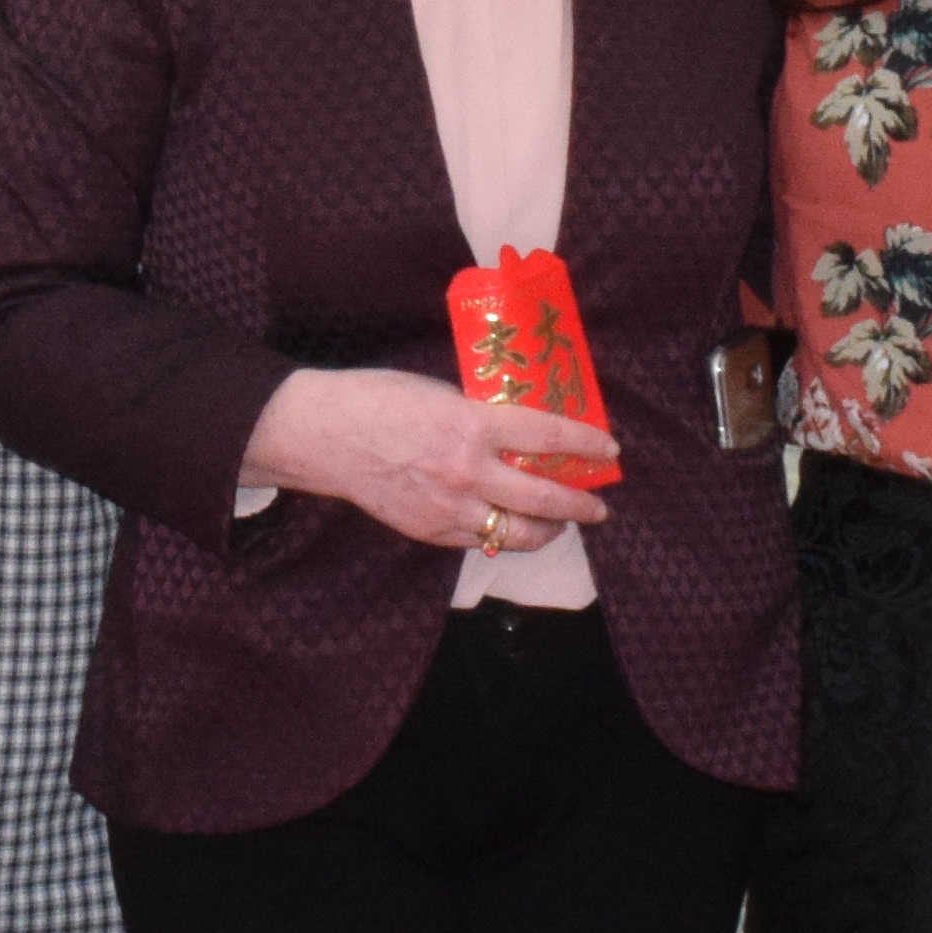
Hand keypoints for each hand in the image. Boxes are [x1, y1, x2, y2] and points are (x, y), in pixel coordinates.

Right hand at [237, 366, 616, 552]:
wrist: (323, 435)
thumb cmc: (377, 399)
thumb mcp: (441, 393)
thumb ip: (481, 415)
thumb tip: (519, 430)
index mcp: (474, 425)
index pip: (549, 436)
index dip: (586, 443)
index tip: (608, 449)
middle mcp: (468, 472)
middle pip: (545, 497)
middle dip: (580, 504)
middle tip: (597, 505)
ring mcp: (449, 508)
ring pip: (518, 532)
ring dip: (547, 530)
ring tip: (559, 524)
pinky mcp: (429, 531)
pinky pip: (478, 539)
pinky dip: (499, 533)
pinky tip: (507, 524)